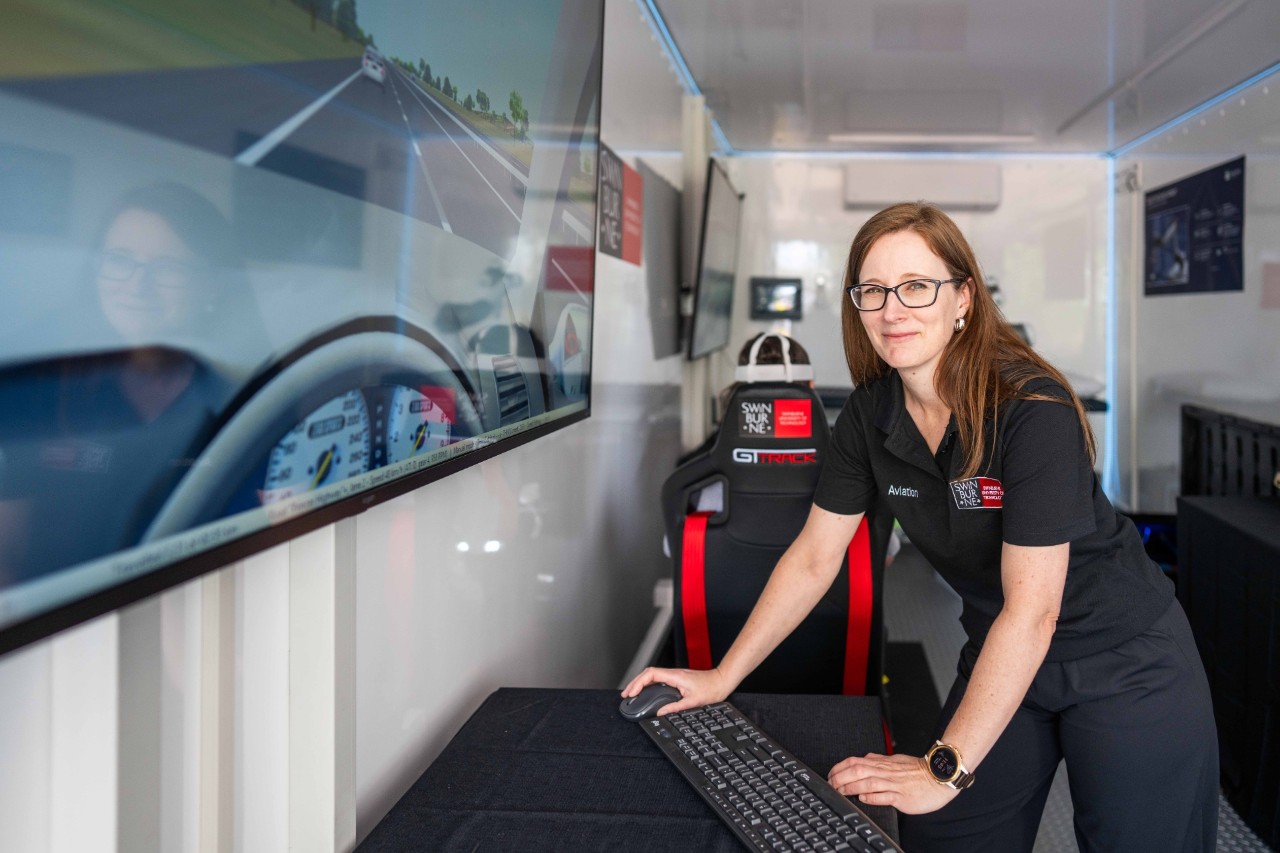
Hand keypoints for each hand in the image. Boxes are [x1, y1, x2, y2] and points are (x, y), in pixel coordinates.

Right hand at [620, 666, 732, 715]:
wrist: (721, 681)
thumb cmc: (711, 689)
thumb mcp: (693, 701)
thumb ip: (675, 707)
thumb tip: (660, 713)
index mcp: (675, 676)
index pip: (651, 674)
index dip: (638, 682)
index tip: (631, 692)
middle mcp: (673, 674)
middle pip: (647, 674)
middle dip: (634, 683)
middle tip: (626, 695)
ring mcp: (674, 675)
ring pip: (652, 675)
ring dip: (640, 683)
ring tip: (632, 693)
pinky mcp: (676, 679)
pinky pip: (658, 679)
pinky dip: (648, 684)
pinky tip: (645, 691)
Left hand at [827, 753, 958, 814]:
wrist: (939, 777)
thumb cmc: (918, 771)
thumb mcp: (896, 760)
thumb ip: (879, 760)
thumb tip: (865, 757)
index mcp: (882, 763)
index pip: (855, 761)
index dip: (840, 767)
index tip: (830, 774)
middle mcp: (885, 772)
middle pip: (857, 770)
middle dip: (840, 777)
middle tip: (830, 784)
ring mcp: (893, 784)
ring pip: (867, 782)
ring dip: (851, 787)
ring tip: (841, 791)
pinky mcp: (902, 797)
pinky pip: (884, 796)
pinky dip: (872, 797)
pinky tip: (863, 798)